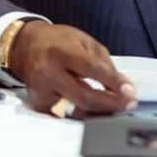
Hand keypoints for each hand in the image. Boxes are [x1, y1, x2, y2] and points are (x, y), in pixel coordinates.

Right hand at [8, 20, 136, 115]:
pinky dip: (81, 114)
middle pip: (84, 96)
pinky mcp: (39, 104)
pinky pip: (65, 115)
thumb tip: (122, 85)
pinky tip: (92, 110)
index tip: (129, 91)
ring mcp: (42, 91)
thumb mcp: (83, 40)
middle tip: (127, 104)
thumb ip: (103, 61)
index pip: (91, 68)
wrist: (26, 47)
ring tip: (114, 108)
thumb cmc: (58, 41)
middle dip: (110, 103)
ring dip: (99, 111)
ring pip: (75, 110)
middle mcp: (48, 72)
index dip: (113, 81)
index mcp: (61, 51)